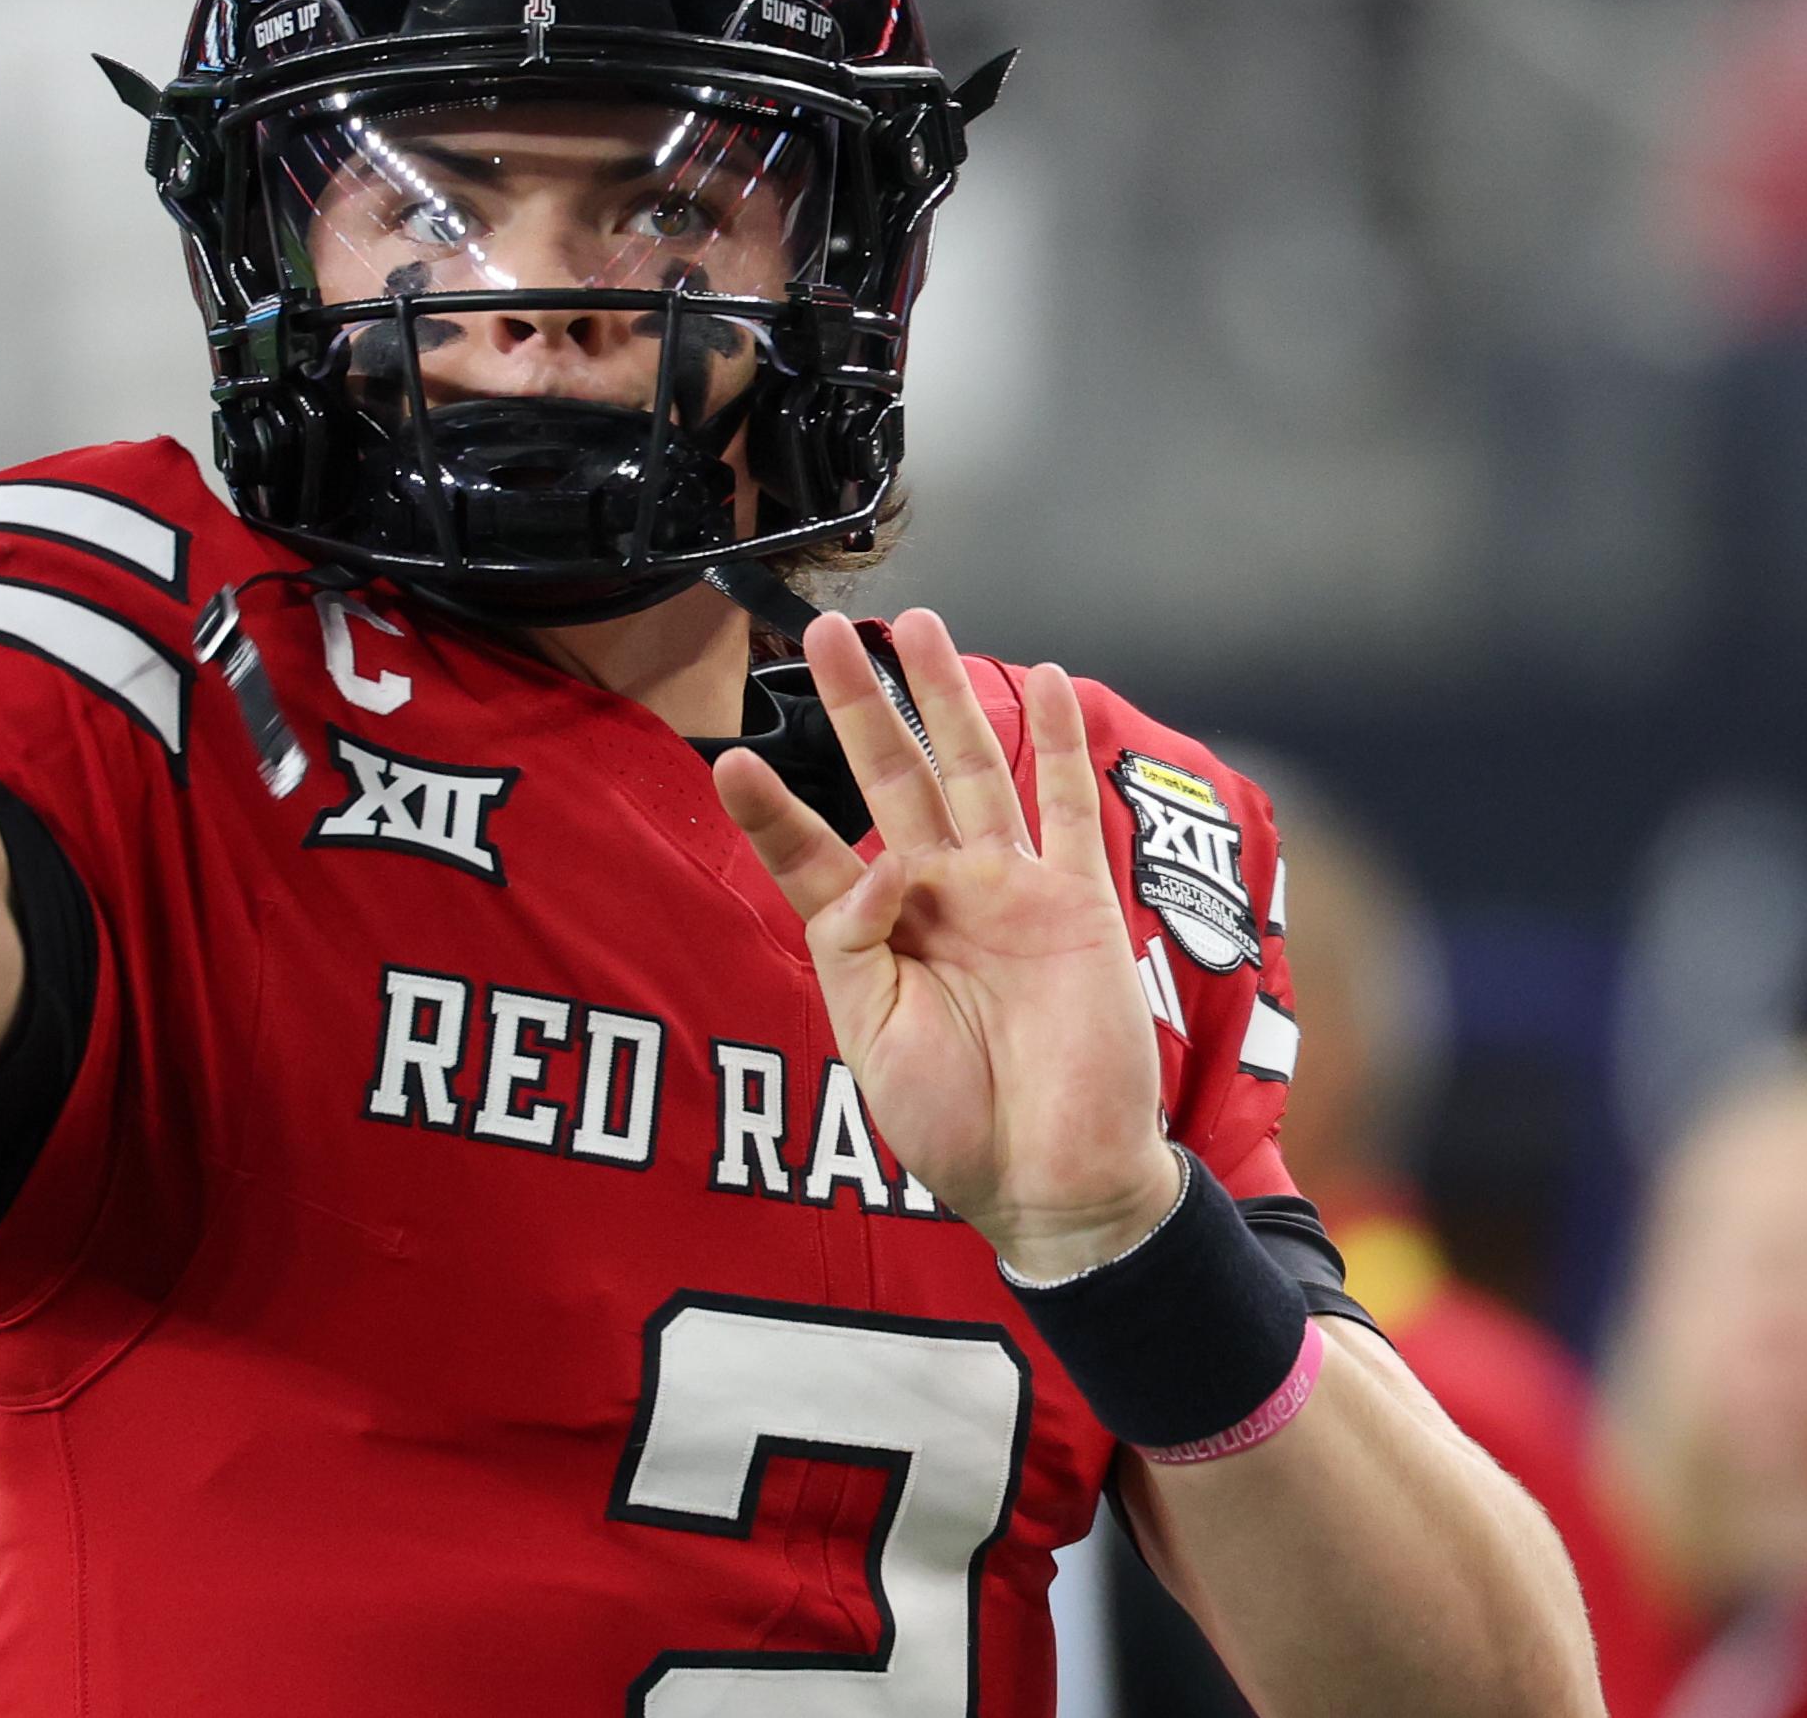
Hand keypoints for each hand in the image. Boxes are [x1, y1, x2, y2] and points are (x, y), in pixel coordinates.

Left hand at [713, 609, 1176, 1279]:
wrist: (1052, 1180)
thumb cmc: (954, 1126)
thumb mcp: (869, 1039)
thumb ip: (852, 941)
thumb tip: (881, 861)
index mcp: (872, 937)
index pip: (808, 851)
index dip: (771, 807)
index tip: (729, 757)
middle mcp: (936, 898)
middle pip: (891, 777)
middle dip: (858, 702)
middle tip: (821, 629)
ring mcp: (1010, 892)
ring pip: (972, 769)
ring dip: (947, 696)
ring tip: (917, 625)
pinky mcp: (1077, 905)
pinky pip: (1068, 810)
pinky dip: (1060, 746)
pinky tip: (1049, 681)